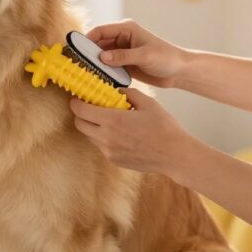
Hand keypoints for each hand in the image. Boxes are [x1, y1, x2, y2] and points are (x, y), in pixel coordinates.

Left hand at [70, 89, 190, 174]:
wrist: (174, 155)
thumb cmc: (163, 127)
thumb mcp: (147, 102)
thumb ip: (127, 94)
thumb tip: (116, 91)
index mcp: (112, 120)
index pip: (80, 110)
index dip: (76, 103)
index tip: (79, 98)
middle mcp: (106, 138)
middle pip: (79, 124)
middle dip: (81, 115)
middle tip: (90, 108)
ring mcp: (109, 151)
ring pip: (89, 136)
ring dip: (93, 127)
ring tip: (108, 121)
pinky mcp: (114, 160)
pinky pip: (101, 147)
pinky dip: (103, 138)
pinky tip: (119, 134)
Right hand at [86, 19, 186, 88]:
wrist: (179, 71)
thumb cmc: (166, 58)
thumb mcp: (144, 56)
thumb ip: (123, 56)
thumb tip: (102, 57)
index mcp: (126, 29)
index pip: (101, 31)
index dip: (87, 39)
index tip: (76, 50)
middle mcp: (122, 38)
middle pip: (98, 44)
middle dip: (88, 53)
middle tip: (78, 65)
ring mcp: (122, 52)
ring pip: (101, 56)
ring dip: (95, 64)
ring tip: (85, 74)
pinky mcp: (124, 64)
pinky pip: (108, 67)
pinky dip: (102, 72)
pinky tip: (96, 80)